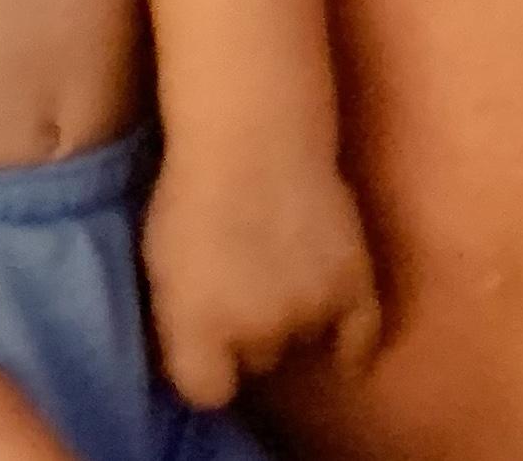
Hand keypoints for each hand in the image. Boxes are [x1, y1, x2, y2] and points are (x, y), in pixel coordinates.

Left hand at [140, 153, 379, 409]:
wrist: (251, 128)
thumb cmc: (191, 188)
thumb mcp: (159, 263)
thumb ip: (179, 322)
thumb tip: (195, 357)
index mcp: (198, 328)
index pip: (208, 393)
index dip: (208, 367)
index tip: (209, 345)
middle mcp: (256, 331)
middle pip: (259, 361)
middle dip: (251, 332)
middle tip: (246, 287)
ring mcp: (309, 308)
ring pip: (305, 342)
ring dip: (295, 318)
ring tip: (283, 273)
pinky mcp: (353, 282)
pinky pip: (362, 339)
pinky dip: (353, 345)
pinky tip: (343, 347)